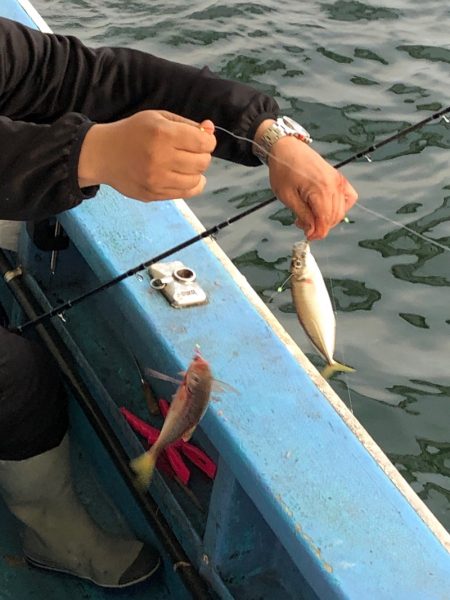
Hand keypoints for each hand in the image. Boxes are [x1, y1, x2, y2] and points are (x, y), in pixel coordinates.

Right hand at [78, 110, 215, 200]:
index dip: (208, 142)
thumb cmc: (133, 132)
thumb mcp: (158, 118)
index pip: (203, 143)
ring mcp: (157, 180)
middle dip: (202, 156)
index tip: (202, 141)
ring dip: (196, 172)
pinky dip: (190, 185)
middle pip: (202, 163)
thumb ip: (186, 124)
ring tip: (185, 165)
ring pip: (196, 180)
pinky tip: (183, 177)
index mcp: (163, 134)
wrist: (103, 154)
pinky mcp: (154, 194)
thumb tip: (210, 130)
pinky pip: (185, 193)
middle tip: (191, 152)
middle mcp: (161, 158)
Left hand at [254, 120, 357, 239]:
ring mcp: (338, 181)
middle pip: (334, 217)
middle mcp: (334, 185)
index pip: (325, 220)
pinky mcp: (339, 178)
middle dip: (319, 226)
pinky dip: (341, 207)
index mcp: (320, 189)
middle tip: (302, 223)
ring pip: (341, 210)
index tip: (307, 236)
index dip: (317, 233)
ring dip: (327, 219)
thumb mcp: (287, 196)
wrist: (287, 148)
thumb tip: (312, 230)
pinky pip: (348, 197)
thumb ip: (303, 214)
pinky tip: (326, 208)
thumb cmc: (283, 170)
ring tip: (309, 215)